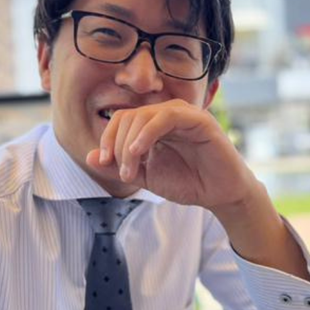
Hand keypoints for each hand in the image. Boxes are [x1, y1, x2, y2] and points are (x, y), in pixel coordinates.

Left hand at [85, 99, 256, 207]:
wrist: (221, 194)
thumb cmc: (188, 182)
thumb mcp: (146, 177)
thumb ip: (120, 166)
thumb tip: (88, 157)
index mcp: (153, 124)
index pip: (121, 119)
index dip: (107, 139)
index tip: (103, 162)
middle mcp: (166, 114)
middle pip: (128, 116)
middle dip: (117, 146)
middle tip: (122, 174)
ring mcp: (183, 114)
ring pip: (143, 115)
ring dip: (129, 144)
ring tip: (130, 171)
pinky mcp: (199, 119)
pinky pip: (166, 117)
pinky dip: (147, 133)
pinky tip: (139, 152)